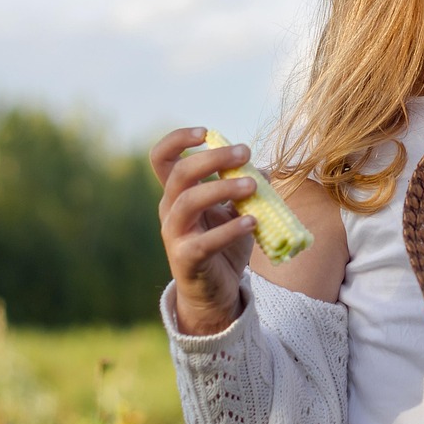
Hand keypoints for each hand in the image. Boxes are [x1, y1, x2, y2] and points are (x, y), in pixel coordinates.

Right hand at [150, 127, 255, 334]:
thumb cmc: (224, 243)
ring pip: (188, 203)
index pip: (162, 158)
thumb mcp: (236, 210)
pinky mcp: (187, 259)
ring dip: (221, 188)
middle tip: (244, 152)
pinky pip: (205, 242)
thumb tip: (261, 168)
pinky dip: (230, 229)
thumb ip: (244, 186)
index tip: (206, 132)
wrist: (215, 291)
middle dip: (212, 158)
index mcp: (178, 193)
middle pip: (179, 174)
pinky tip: (252, 221)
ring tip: (252, 186)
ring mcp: (175, 235)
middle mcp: (170, 210)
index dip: (177, 140)